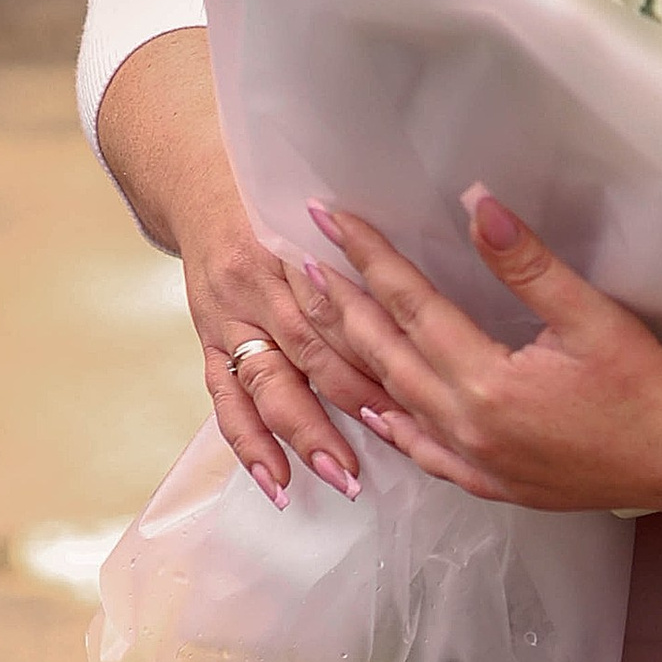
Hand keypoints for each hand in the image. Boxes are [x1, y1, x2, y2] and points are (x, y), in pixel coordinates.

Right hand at [90, 29, 390, 507]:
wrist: (200, 176)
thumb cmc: (276, 191)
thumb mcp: (321, 201)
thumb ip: (372, 242)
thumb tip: (462, 255)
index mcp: (289, 249)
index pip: (338, 309)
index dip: (376, 348)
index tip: (419, 385)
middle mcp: (255, 287)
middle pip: (307, 354)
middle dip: (348, 404)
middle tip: (397, 439)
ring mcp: (227, 320)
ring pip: (267, 386)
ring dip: (304, 435)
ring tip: (342, 477)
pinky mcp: (210, 343)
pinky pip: (225, 403)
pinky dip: (249, 446)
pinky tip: (276, 484)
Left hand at [297, 192, 661, 514]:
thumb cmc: (645, 387)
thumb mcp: (592, 317)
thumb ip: (528, 263)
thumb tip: (478, 202)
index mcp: (486, 381)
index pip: (410, 305)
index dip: (369, 257)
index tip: (330, 219)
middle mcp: (465, 425)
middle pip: (384, 354)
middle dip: (340, 302)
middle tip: (300, 260)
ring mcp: (473, 461)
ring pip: (391, 403)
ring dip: (350, 359)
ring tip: (317, 320)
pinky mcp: (489, 482)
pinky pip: (422, 453)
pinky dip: (390, 426)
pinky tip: (371, 409)